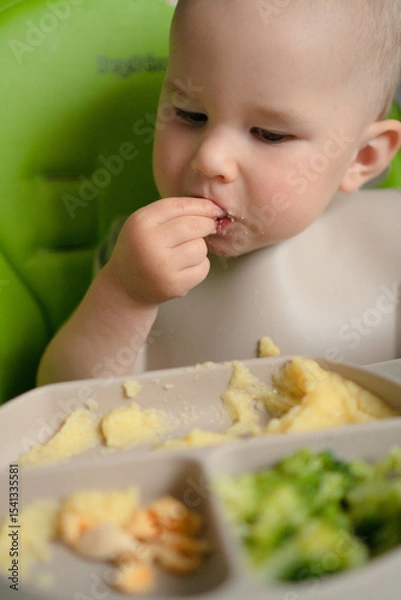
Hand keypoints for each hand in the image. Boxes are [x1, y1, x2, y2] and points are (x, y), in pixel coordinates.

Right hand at [106, 197, 223, 304]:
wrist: (125, 287)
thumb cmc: (140, 249)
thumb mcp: (144, 224)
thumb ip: (172, 213)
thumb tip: (212, 208)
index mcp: (141, 222)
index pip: (179, 207)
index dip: (201, 206)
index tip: (214, 208)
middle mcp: (150, 243)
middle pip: (194, 226)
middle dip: (207, 224)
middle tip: (208, 227)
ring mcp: (162, 266)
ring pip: (200, 247)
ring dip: (200, 248)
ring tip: (185, 252)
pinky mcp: (174, 285)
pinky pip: (203, 268)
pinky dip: (200, 266)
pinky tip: (185, 268)